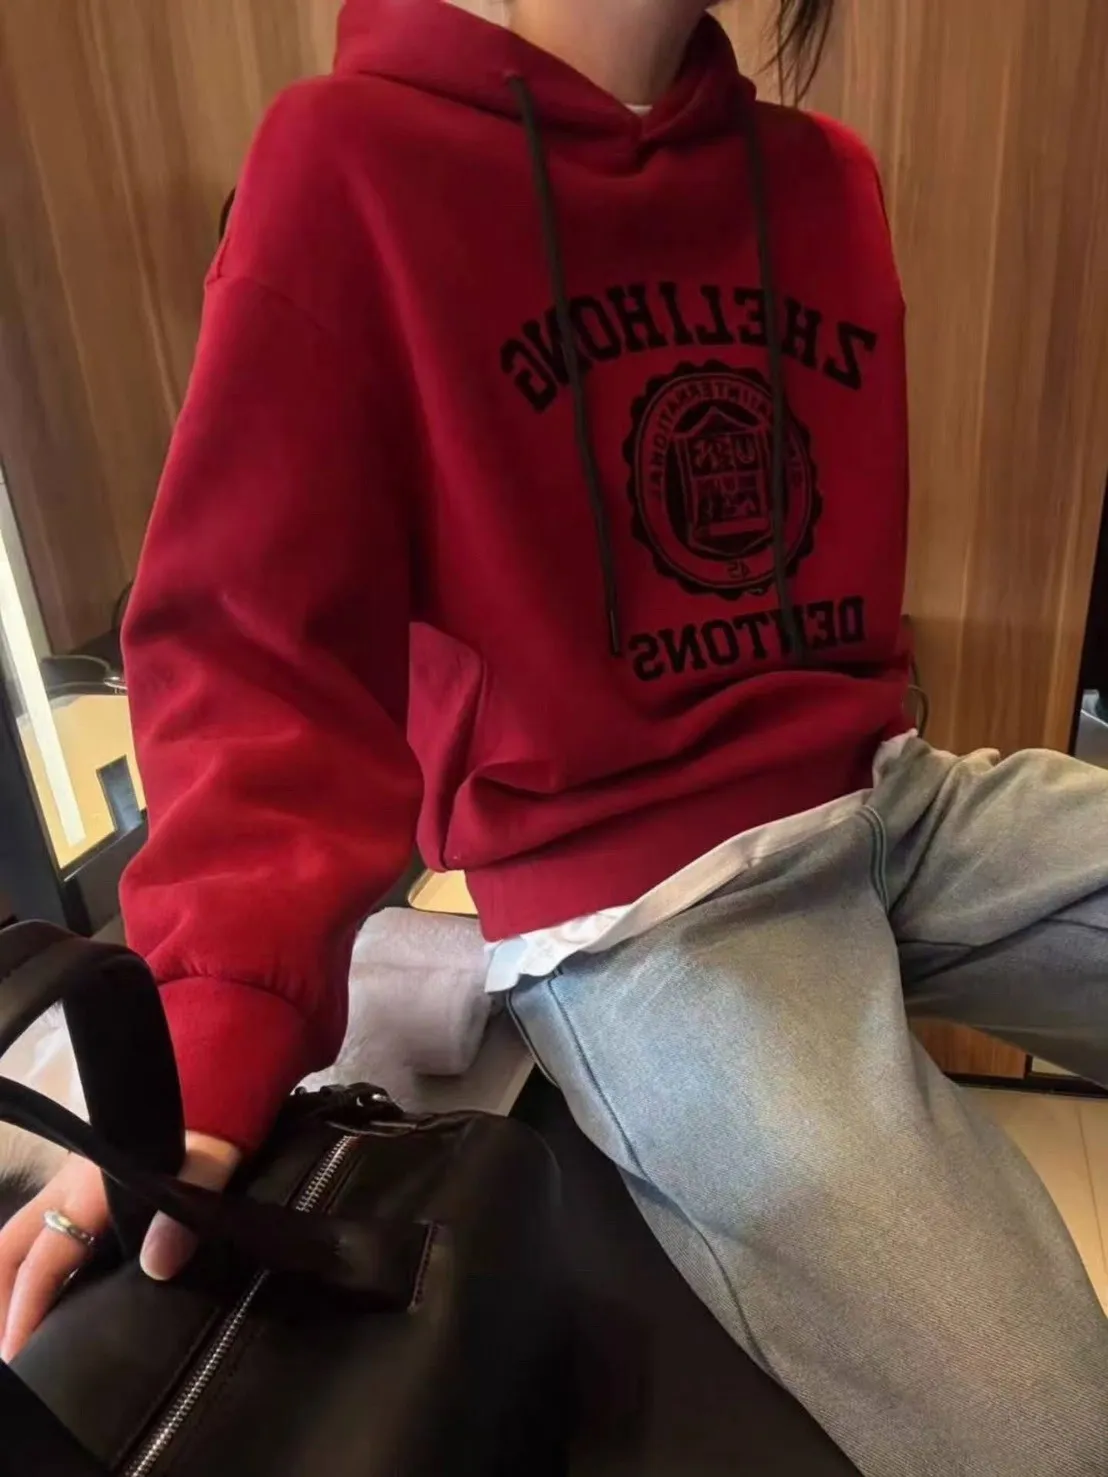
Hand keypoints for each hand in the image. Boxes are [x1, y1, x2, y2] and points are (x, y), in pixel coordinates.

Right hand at [0, 1132, 240, 1361]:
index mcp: (92, 1187)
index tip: (17, 1353)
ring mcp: (73, 1183)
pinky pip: (42, 1230)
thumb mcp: (210, 1165)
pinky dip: (32, 1268)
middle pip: (10, 1248)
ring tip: (20, 1336)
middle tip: (11, 1353)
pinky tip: (50, 1298)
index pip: (44, 1257)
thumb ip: (185, 1213)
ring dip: (12, 1285)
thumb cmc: (213, 1124)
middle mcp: (69, 1185)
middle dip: (1, 1301)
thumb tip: (156, 1267)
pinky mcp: (85, 1184)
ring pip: (21, 1239)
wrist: (218, 1077)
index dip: (27, 1308)